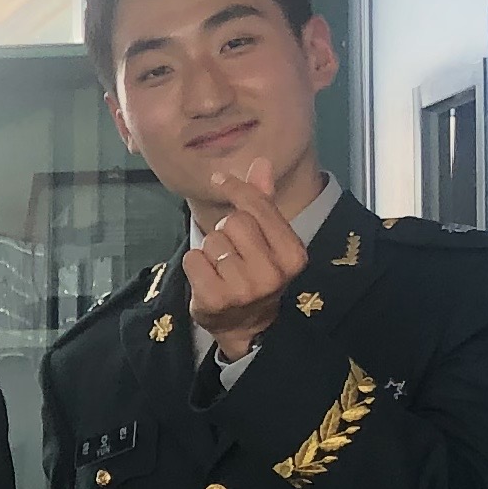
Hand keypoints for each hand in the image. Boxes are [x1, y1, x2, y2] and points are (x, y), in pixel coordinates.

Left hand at [178, 156, 310, 356]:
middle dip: (225, 230)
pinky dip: (195, 264)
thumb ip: (263, 202)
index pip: (260, 208)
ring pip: (212, 241)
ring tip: (221, 269)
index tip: (220, 179)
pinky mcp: (216, 299)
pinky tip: (208, 279)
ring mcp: (244, 290)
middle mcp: (273, 274)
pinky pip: (194, 259)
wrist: (245, 326)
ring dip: (210, 250)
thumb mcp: (267, 239)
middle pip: (234, 222)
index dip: (237, 189)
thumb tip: (261, 162)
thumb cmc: (254, 273)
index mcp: (293, 255)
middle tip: (231, 251)